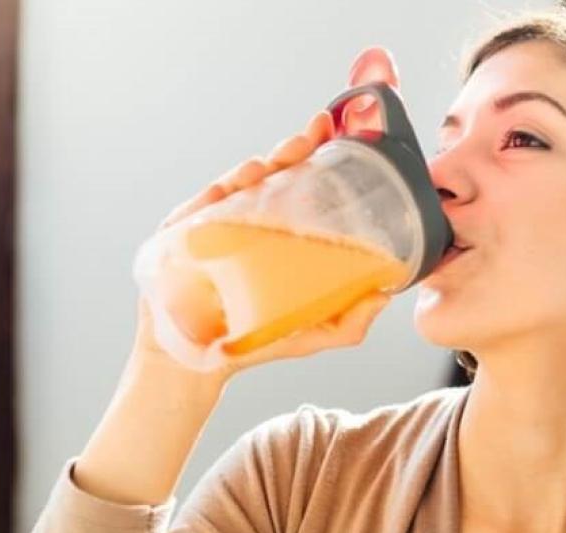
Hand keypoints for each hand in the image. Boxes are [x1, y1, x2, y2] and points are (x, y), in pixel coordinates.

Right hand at [129, 46, 404, 381]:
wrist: (193, 366)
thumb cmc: (249, 342)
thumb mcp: (309, 333)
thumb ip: (347, 322)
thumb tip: (384, 297)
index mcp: (275, 235)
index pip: (298, 186)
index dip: (316, 157)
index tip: (336, 132)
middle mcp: (245, 223)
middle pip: (270, 176)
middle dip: (293, 150)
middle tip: (315, 134)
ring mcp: (212, 227)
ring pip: (237, 185)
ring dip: (260, 166)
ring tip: (283, 154)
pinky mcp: (181, 239)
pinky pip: (200, 207)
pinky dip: (220, 191)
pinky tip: (240, 182)